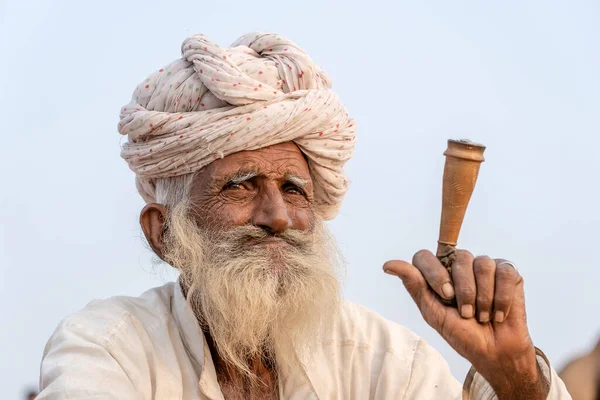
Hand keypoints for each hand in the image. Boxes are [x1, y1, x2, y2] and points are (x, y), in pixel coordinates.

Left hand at [383, 250, 548, 399]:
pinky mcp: (508, 273)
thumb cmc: (462, 334)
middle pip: (459, 256)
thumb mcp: (433, 313)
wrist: (495, 353)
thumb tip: (387, 265)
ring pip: (482, 263)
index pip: (425, 256)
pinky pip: (504, 271)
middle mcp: (460, 266)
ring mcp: (484, 267)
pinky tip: (500, 313)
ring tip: (484, 316)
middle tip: (467, 313)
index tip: (446, 295)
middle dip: (464, 289)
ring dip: (484, 296)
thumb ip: (414, 285)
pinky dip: (502, 296)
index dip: (435, 273)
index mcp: (438, 274)